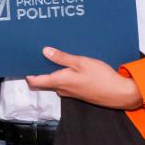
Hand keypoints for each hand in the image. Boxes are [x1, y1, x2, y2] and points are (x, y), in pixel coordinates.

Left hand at [25, 47, 142, 109]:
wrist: (120, 94)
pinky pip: (66, 83)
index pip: (35, 81)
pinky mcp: (78, 93)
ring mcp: (70, 93)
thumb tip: (45, 51)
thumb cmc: (102, 78)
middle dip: (41, 69)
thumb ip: (62, 57)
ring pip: (55, 81)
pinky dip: (64, 75)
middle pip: (44, 80)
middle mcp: (62, 89)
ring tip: (55, 56)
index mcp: (59, 81)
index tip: (24, 62)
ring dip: (54, 71)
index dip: (27, 73)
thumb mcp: (82, 62)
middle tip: (39, 54)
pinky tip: (71, 66)